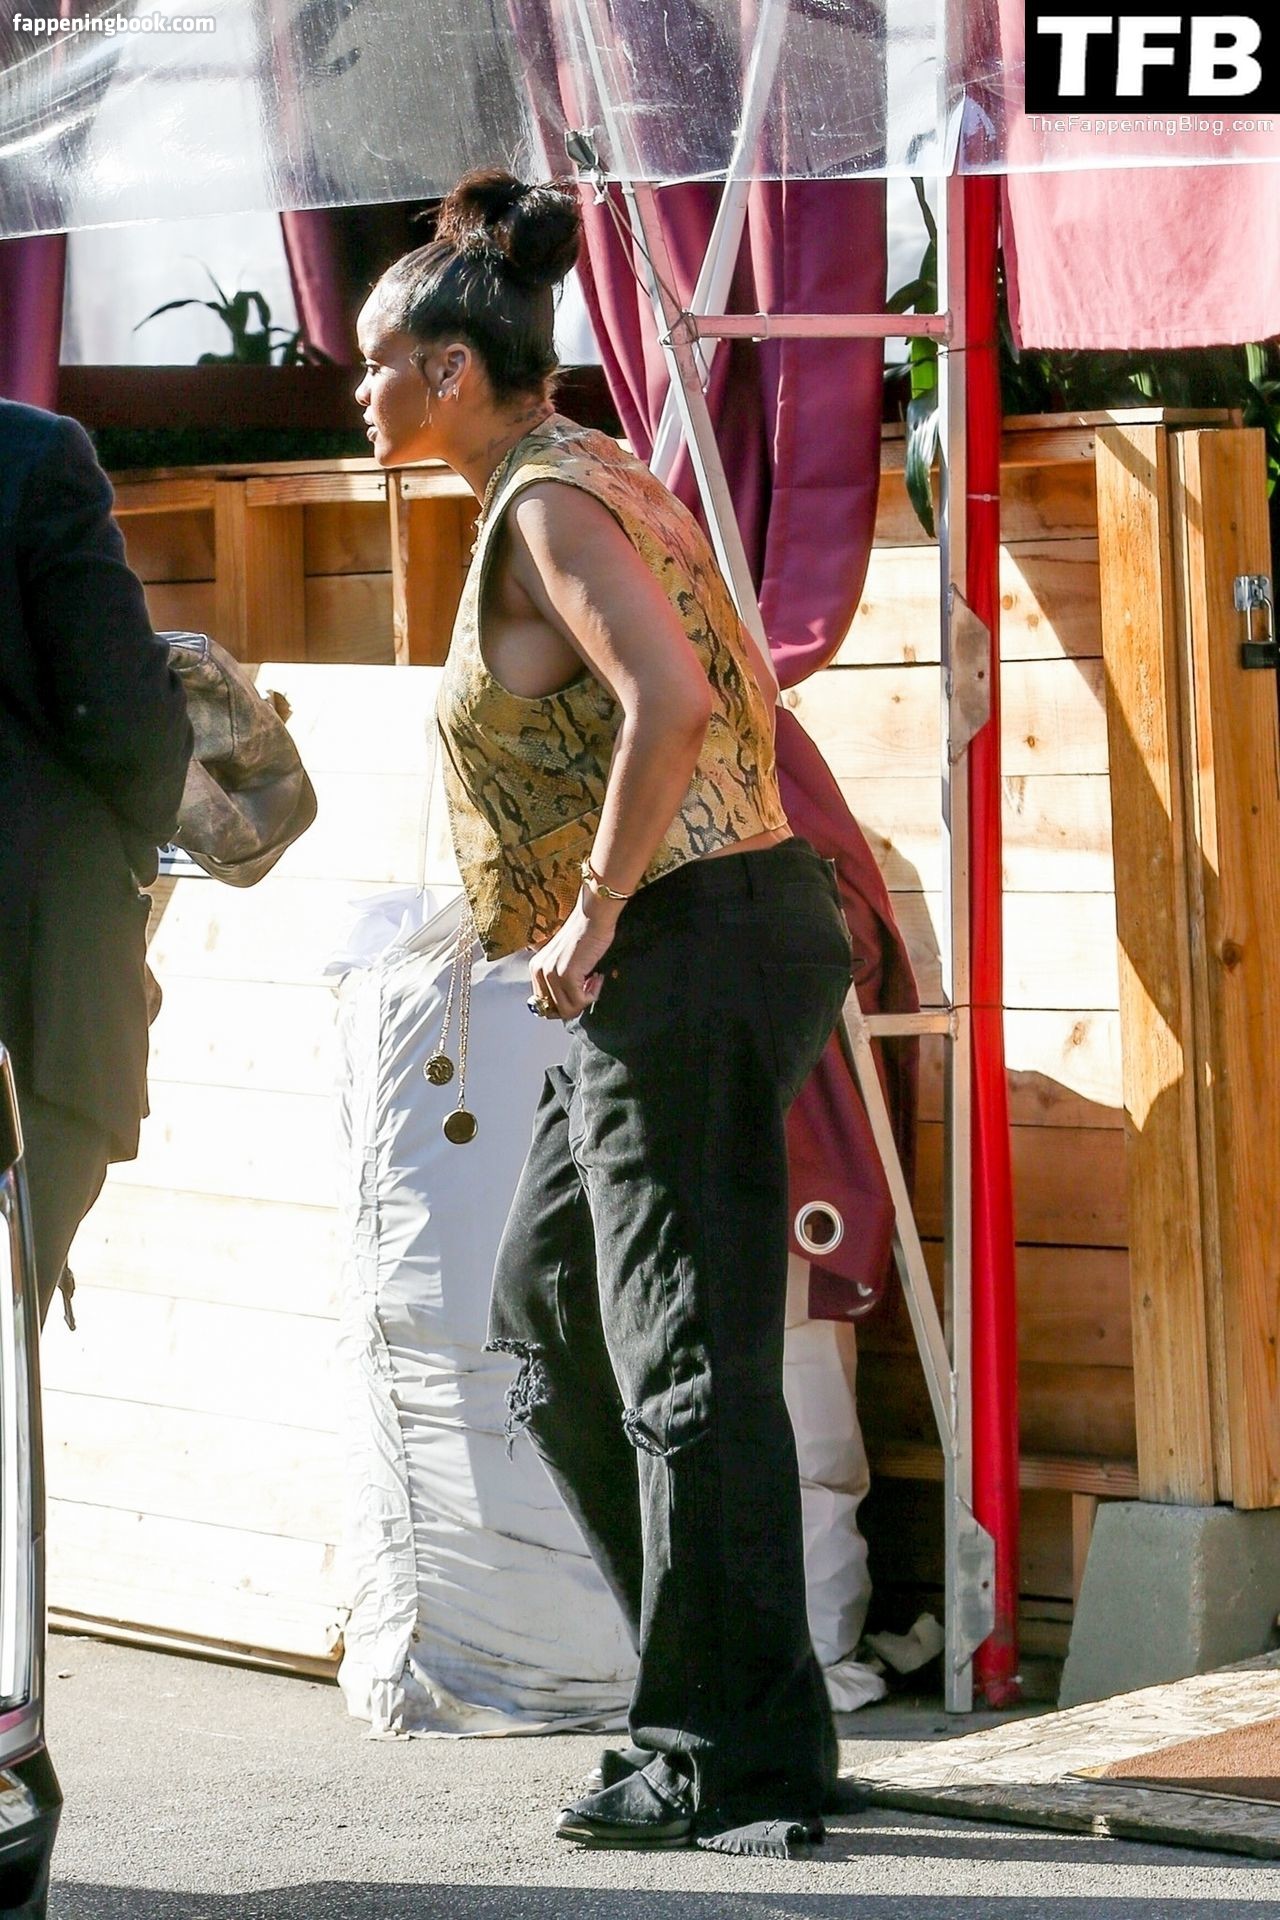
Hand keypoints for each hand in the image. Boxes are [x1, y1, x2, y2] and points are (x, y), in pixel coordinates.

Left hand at [530, 887, 622, 1019]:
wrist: (594, 916)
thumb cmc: (585, 934)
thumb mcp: (564, 959)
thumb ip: (558, 979)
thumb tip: (565, 1006)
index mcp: (536, 968)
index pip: (544, 1005)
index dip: (565, 1003)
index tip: (580, 989)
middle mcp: (539, 971)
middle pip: (555, 1011)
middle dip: (575, 1004)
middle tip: (589, 985)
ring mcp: (551, 974)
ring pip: (567, 1010)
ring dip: (586, 999)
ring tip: (594, 979)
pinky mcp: (566, 975)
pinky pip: (580, 1001)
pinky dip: (593, 994)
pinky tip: (597, 976)